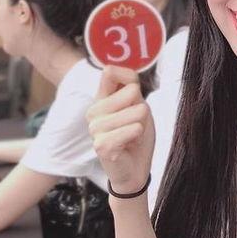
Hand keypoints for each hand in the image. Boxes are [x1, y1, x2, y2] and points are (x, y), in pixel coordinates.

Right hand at [87, 66, 154, 195]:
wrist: (135, 169)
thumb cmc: (136, 135)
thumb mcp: (138, 106)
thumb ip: (129, 88)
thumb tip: (110, 68)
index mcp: (101, 99)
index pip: (110, 72)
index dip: (129, 78)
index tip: (135, 94)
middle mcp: (94, 111)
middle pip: (132, 91)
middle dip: (142, 109)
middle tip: (134, 124)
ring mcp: (95, 128)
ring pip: (138, 111)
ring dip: (141, 125)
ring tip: (131, 136)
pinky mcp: (101, 145)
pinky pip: (134, 129)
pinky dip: (138, 136)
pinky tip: (129, 145)